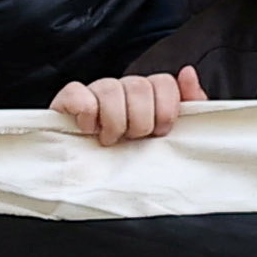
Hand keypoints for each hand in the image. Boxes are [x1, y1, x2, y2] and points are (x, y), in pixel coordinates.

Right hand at [49, 67, 201, 146]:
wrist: (93, 184)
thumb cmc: (133, 158)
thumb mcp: (168, 137)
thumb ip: (189, 105)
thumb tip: (188, 72)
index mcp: (146, 94)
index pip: (163, 82)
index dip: (166, 110)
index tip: (159, 133)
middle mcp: (121, 89)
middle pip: (139, 85)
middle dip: (141, 121)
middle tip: (132, 140)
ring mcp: (94, 92)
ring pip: (111, 88)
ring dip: (114, 121)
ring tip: (110, 140)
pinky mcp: (67, 101)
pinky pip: (77, 92)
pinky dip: (86, 112)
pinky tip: (88, 129)